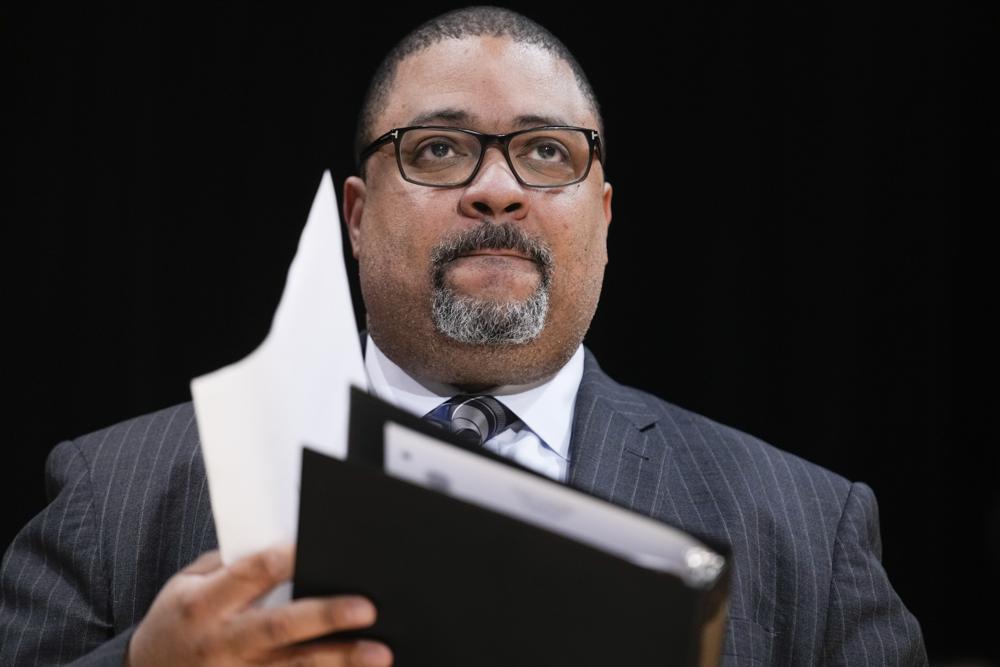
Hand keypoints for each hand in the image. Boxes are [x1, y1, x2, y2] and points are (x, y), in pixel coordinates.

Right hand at [127, 544, 392, 665]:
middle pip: (279, 626)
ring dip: (339, 661)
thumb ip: (231, 565)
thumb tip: (287, 543)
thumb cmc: (177, 619)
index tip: (320, 547)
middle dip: (324, 616)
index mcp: (205, 603)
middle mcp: (222, 642)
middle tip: (367, 607)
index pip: (251, 573)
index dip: (286, 559)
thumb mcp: (186, 584)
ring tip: (380, 653)